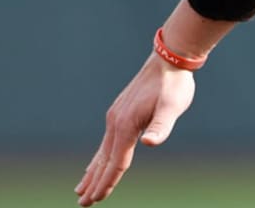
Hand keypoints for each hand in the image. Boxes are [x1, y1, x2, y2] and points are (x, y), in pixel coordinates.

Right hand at [74, 54, 195, 205]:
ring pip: (101, 151)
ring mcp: (115, 117)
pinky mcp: (119, 113)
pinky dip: (99, 156)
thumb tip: (149, 142)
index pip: (116, 161)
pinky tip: (96, 162)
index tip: (96, 200)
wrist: (168, 61)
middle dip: (94, 183)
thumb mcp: (172, 106)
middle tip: (83, 204)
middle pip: (104, 160)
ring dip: (92, 172)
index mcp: (126, 124)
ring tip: (80, 189)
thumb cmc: (173, 85)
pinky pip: (106, 141)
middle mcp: (116, 122)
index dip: (108, 182)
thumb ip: (161, 126)